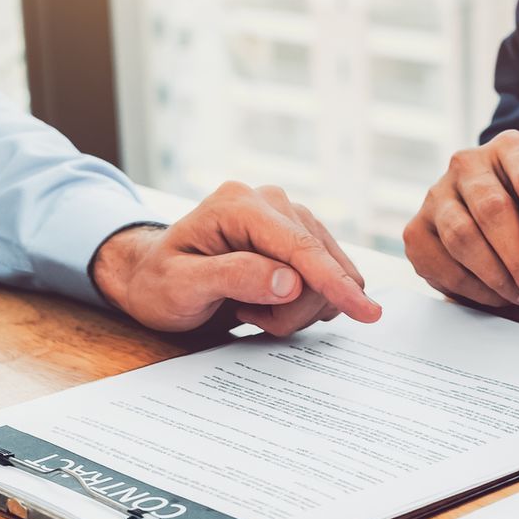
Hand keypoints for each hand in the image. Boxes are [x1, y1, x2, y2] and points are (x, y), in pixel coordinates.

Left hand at [90, 182, 381, 336]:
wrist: (152, 277)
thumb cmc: (159, 283)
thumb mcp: (182, 287)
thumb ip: (234, 278)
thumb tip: (290, 281)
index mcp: (238, 204)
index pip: (300, 246)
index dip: (334, 282)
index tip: (365, 311)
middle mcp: (270, 201)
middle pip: (319, 263)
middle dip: (294, 307)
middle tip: (248, 317)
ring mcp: (288, 217)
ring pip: (328, 272)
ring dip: (297, 307)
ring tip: (251, 309)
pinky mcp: (299, 236)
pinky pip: (325, 276)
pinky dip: (302, 302)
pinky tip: (268, 302)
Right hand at [403, 130, 518, 308]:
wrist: (509, 224)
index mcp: (510, 148)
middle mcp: (466, 164)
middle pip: (491, 210)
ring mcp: (436, 196)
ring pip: (461, 238)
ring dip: (495, 277)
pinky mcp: (418, 230)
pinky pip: (439, 264)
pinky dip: (470, 288)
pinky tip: (494, 294)